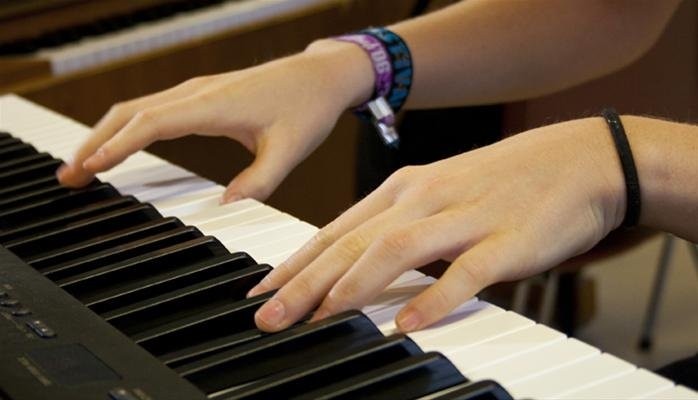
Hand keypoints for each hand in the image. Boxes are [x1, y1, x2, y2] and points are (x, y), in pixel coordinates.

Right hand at [57, 40, 372, 201]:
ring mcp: (196, 91)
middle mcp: (198, 93)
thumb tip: (226, 206)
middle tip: (69, 176)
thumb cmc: (307, 108)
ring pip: (136, 109)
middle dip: (95, 142)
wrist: (321, 77)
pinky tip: (118, 147)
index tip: (91, 169)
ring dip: (105, 135)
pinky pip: (152, 110)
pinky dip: (126, 128)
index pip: (152, 124)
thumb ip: (259, 182)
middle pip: (129, 113)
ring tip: (82, 166)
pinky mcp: (201, 96)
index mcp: (214, 104)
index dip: (118, 146)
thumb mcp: (289, 150)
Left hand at [248, 117, 625, 331]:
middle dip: (304, 281)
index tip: (262, 290)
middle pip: (352, 242)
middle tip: (269, 315)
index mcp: (404, 189)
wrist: (578, 160)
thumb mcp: (439, 196)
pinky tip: (405, 323)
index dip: (296, 262)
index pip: (336, 230)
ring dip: (351, 286)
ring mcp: (463, 217)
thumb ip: (400, 228)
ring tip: (320, 317)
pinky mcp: (503, 240)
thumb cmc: (503, 183)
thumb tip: (356, 267)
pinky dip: (430, 298)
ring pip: (394, 250)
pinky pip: (462, 272)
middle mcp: (423, 199)